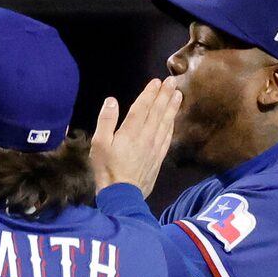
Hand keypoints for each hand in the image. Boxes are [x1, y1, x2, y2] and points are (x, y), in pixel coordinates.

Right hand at [91, 79, 181, 193]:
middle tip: (173, 81)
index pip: (143, 107)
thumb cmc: (107, 169)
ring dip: (172, 107)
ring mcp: (155, 147)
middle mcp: (146, 136)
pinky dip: (171, 125)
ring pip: (166, 122)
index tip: (157, 81)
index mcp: (131, 131)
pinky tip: (174, 119)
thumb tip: (111, 101)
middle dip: (165, 95)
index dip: (150, 93)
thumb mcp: (99, 144)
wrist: (122, 195)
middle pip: (158, 111)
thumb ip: (106, 121)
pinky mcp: (159, 157)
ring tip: (178, 95)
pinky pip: (168, 137)